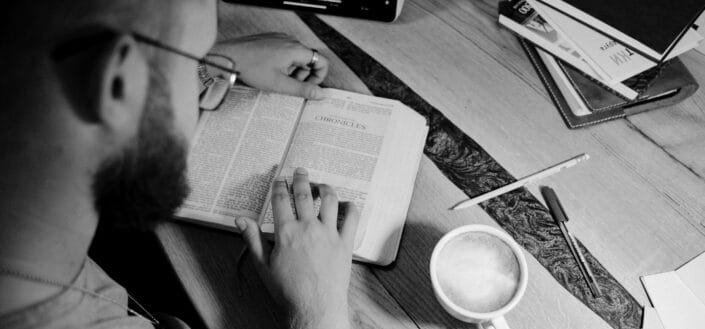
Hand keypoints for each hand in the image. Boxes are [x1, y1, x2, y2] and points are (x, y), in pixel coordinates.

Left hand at [212, 33, 329, 98]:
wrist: (227, 57)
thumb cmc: (251, 68)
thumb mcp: (279, 84)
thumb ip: (303, 89)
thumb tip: (320, 94)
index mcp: (295, 49)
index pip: (321, 62)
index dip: (318, 77)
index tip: (308, 87)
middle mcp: (289, 40)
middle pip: (308, 60)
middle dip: (303, 75)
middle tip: (289, 85)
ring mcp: (279, 39)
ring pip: (296, 57)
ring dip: (292, 71)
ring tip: (277, 80)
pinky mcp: (270, 40)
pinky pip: (284, 52)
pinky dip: (282, 64)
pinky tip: (270, 72)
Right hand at [236, 167, 358, 328]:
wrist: (314, 308)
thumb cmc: (288, 291)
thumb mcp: (263, 265)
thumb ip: (252, 239)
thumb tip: (241, 220)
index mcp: (286, 232)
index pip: (281, 200)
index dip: (279, 186)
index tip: (280, 180)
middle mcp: (308, 228)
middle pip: (304, 194)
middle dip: (301, 178)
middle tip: (300, 171)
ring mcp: (328, 234)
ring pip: (329, 200)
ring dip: (324, 187)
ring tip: (321, 185)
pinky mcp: (345, 243)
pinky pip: (351, 218)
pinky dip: (349, 206)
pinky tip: (345, 204)